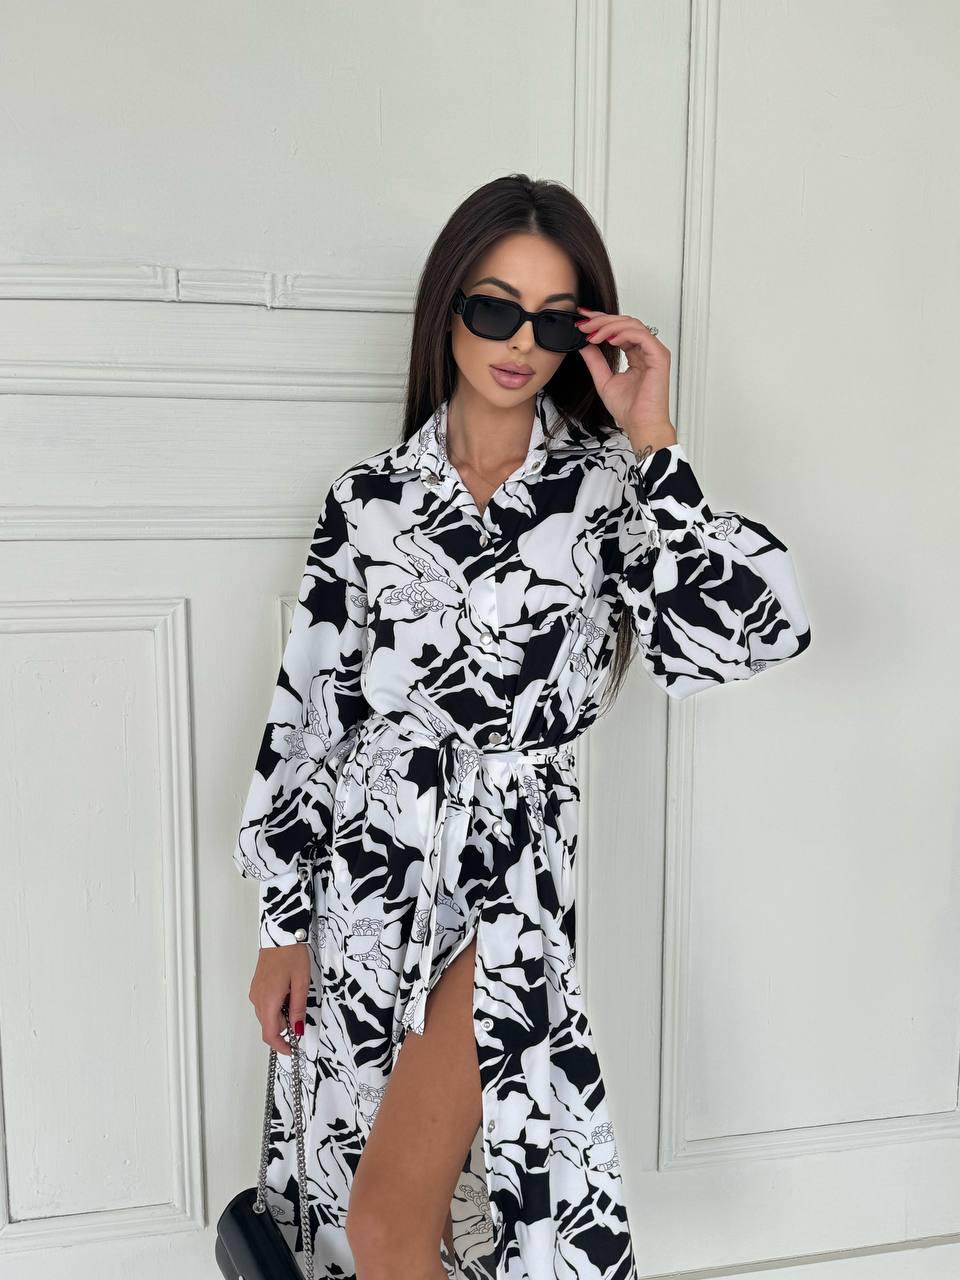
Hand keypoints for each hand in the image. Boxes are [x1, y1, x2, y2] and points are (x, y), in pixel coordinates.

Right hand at [249, 944, 310, 1056]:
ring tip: (295, 1000)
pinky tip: (287, 995)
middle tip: (299, 1019)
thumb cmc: (292, 955)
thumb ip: (298, 1008)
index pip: (270, 1034)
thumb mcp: (301, 983)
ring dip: (279, 1018)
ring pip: (265, 1016)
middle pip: (267, 1026)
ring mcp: (255, 992)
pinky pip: (264, 1005)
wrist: (280, 935)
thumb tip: (297, 1030)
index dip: (281, 1046)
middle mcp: (257, 999)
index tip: (291, 1050)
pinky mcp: (256, 986)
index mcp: (269, 1000)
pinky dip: (275, 1008)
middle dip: (283, 1030)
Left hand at [574, 306, 677, 452]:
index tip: (582, 320)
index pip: (619, 330)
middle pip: (625, 323)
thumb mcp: (603, 379)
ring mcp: (654, 352)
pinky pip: (641, 335)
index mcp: (636, 355)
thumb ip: (595, 360)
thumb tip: (583, 344)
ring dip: (609, 326)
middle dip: (602, 320)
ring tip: (592, 334)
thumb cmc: (629, 410)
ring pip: (632, 325)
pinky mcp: (659, 356)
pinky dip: (623, 333)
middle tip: (584, 325)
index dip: (600, 321)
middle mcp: (646, 351)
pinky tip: (608, 338)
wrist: (640, 425)